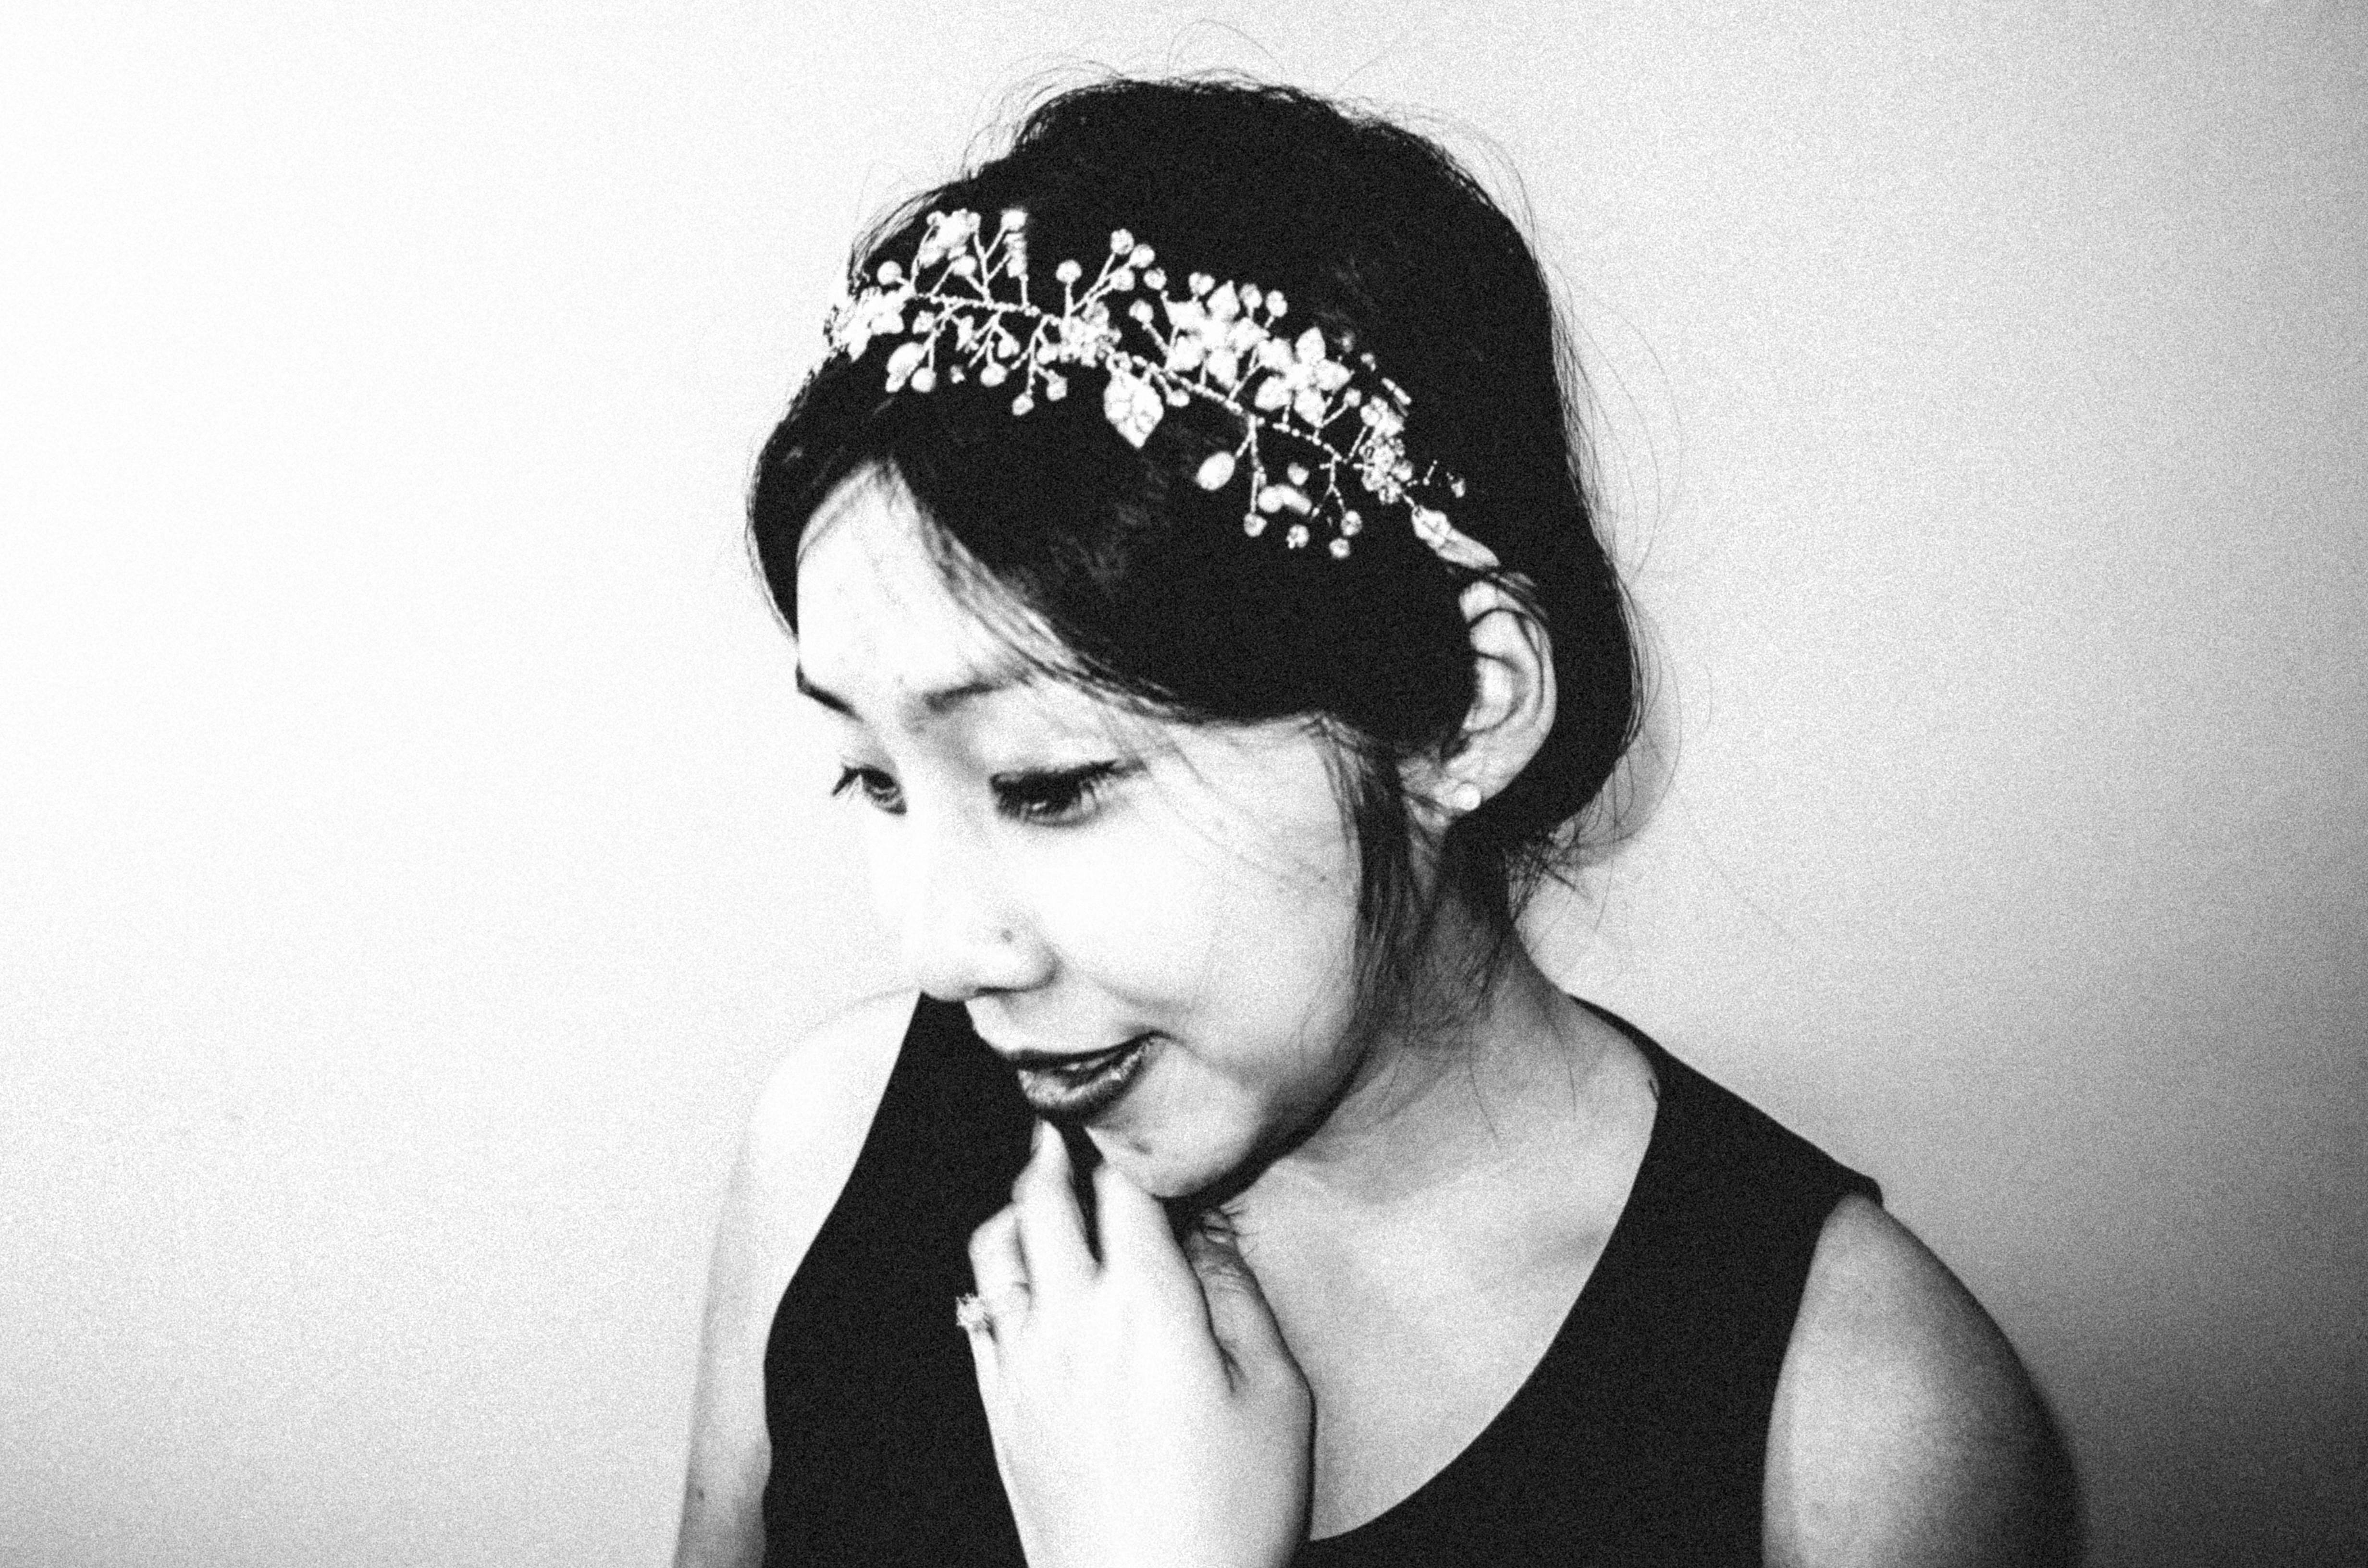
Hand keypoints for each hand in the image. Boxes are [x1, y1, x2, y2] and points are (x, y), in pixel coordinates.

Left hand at [963, 1122, 1312, 1567]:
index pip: (1125, 1188)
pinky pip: (975, 1316)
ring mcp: (1024, 1365)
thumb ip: (1242, 1302)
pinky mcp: (999, 1410)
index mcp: (1149, 1305)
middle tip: (1062, 1125)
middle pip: (1042, 1200)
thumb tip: (1210, 1240)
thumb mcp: (1278, 1399)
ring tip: (1033, 1194)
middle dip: (1054, 1152)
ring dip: (1013, 1209)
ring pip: (994, 1250)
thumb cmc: (1228, 1519)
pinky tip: (1008, 1281)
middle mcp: (1073, 1320)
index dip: (1132, 1147)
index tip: (1138, 1129)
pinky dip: (990, 1280)